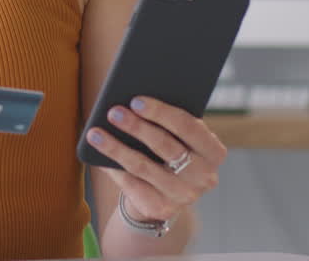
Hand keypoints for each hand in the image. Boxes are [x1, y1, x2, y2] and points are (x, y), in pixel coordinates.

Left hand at [85, 96, 226, 222]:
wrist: (162, 194)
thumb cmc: (167, 152)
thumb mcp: (176, 136)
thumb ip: (166, 120)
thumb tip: (132, 101)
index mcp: (213, 152)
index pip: (189, 127)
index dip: (161, 112)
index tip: (135, 100)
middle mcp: (204, 176)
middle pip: (165, 146)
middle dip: (136, 127)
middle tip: (113, 112)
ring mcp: (184, 196)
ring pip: (143, 166)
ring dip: (115, 147)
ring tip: (95, 133)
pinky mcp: (161, 208)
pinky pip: (131, 184)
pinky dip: (112, 167)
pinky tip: (97, 154)